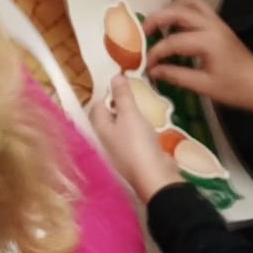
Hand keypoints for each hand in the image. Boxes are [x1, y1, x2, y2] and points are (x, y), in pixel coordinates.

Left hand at [90, 75, 183, 202]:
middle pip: (110, 116)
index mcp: (100, 128)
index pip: (97, 106)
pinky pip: (137, 137)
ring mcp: (122, 149)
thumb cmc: (137, 143)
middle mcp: (107, 139)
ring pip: (124, 126)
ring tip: (144, 103)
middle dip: (121, 104)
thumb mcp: (130, 114)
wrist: (155, 176)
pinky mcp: (137, 155)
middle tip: (134, 91)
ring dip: (133, 116)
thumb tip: (114, 76)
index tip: (121, 82)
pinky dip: (142, 128)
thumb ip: (122, 95)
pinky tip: (152, 123)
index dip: (107, 93)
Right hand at [142, 0, 252, 115]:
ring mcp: (216, 22)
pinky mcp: (219, 25)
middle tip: (143, 33)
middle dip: (156, 20)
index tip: (147, 66)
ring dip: (170, 9)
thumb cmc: (235, 89)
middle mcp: (211, 25)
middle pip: (177, 12)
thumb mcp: (204, 87)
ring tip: (158, 24)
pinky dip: (182, 10)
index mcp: (208, 41)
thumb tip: (154, 71)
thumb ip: (177, 76)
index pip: (173, 41)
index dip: (156, 53)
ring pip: (189, 3)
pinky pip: (198, 7)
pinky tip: (175, 24)